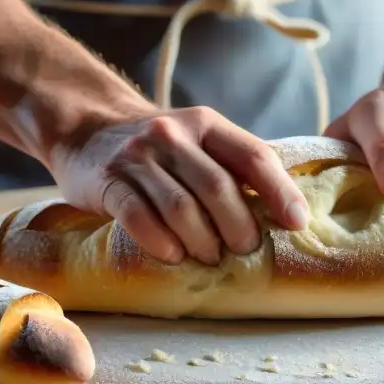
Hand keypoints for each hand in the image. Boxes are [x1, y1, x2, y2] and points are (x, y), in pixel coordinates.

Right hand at [48, 105, 309, 265]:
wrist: (87, 130)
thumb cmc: (160, 149)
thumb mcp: (198, 141)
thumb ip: (232, 166)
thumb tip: (284, 213)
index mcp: (207, 124)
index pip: (253, 156)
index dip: (280, 192)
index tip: (296, 223)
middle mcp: (173, 134)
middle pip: (218, 187)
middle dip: (238, 227)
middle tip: (244, 251)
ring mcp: (138, 156)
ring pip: (181, 207)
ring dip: (202, 241)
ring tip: (210, 259)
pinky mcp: (108, 181)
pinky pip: (138, 216)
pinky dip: (160, 242)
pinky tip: (173, 256)